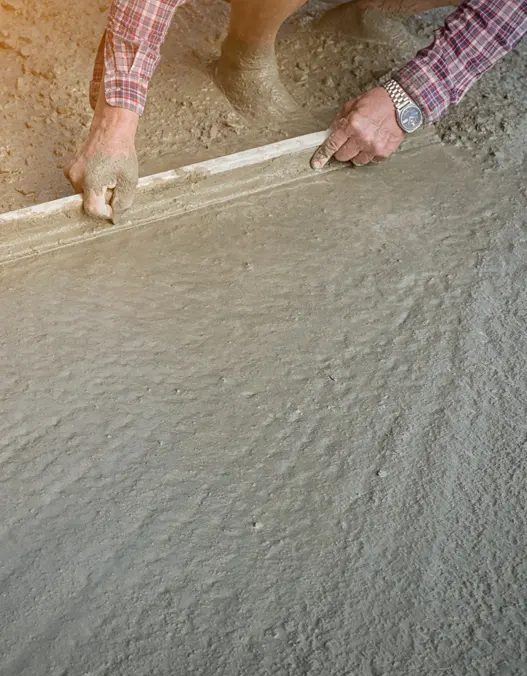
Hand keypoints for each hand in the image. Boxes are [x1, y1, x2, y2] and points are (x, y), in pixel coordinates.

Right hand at [65, 95, 138, 221]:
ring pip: (85, 195)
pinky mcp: (70, 169)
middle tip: (115, 186)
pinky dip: (92, 185)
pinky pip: (82, 186)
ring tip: (109, 177)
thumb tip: (114, 218)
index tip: (115, 205)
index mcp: (90, 181)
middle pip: (88, 203)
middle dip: (103, 201)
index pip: (93, 210)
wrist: (111, 129)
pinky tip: (102, 173)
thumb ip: (122, 203)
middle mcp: (75, 177)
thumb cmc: (121, 152)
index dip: (106, 213)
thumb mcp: (129, 182)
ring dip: (98, 192)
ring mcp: (70, 172)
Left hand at [311, 87, 404, 168]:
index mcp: (352, 124)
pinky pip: (371, 160)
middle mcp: (362, 138)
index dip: (323, 154)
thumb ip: (340, 119)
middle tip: (348, 141)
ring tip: (363, 140)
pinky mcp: (383, 153)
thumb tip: (329, 132)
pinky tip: (374, 142)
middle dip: (342, 149)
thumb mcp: (353, 104)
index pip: (332, 144)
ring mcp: (373, 147)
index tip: (316, 163)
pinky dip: (370, 153)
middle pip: (342, 156)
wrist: (402, 103)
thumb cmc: (378, 101)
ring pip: (356, 161)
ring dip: (356, 153)